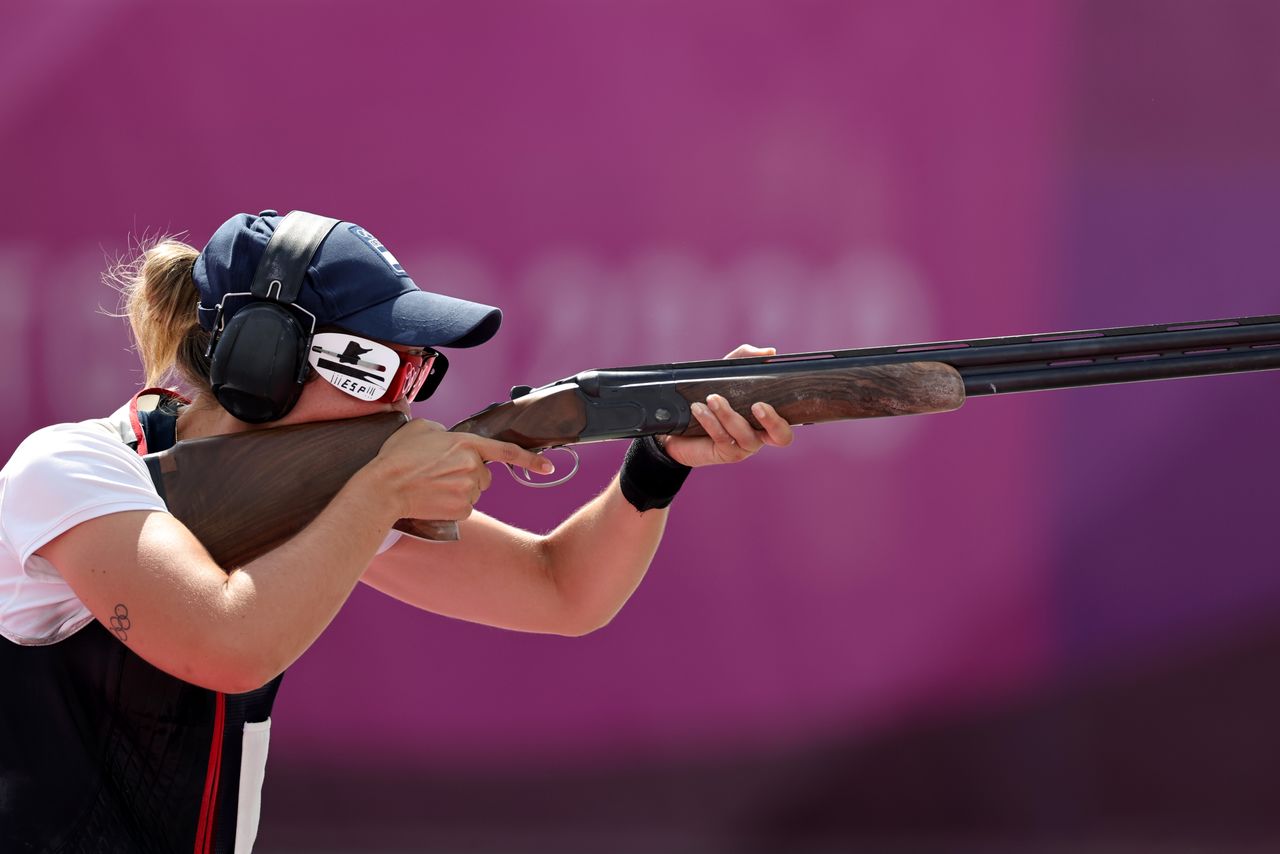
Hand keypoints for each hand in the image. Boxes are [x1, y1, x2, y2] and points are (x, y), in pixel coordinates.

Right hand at [361, 419, 553, 521]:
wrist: (383, 488)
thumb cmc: (398, 457)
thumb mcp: (421, 428)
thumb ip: (444, 431)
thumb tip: (449, 441)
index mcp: (466, 444)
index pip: (506, 451)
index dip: (530, 459)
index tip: (549, 467)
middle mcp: (473, 466)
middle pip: (484, 475)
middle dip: (470, 474)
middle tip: (441, 473)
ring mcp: (469, 489)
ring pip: (474, 491)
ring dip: (459, 489)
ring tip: (432, 484)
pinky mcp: (462, 509)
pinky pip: (465, 507)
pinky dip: (452, 505)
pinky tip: (433, 498)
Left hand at [660, 344, 794, 467]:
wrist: (680, 423)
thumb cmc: (710, 396)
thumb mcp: (726, 373)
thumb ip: (746, 358)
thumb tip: (769, 352)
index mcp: (767, 419)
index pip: (787, 423)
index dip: (781, 417)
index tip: (762, 402)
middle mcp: (760, 435)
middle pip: (781, 436)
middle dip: (771, 421)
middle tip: (756, 406)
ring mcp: (743, 446)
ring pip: (744, 434)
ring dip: (727, 414)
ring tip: (712, 399)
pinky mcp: (725, 453)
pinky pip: (722, 438)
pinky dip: (710, 421)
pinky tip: (698, 409)